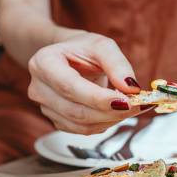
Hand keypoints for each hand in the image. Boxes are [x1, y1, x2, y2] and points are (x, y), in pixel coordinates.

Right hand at [27, 32, 144, 134]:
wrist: (69, 57)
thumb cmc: (83, 49)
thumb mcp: (102, 46)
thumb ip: (117, 64)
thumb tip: (131, 87)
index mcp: (44, 62)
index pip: (70, 87)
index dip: (98, 98)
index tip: (126, 101)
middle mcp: (39, 88)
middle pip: (76, 110)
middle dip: (111, 111)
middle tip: (138, 105)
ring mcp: (45, 107)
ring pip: (81, 125)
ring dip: (110, 120)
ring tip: (131, 107)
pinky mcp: (57, 120)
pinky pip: (82, 130)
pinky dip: (104, 124)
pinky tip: (116, 112)